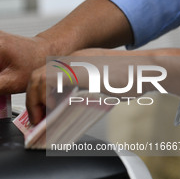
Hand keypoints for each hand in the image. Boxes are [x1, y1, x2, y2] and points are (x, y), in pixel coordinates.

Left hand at [26, 48, 156, 124]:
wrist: (147, 69)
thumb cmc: (129, 79)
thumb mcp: (99, 84)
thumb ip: (81, 92)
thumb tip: (65, 108)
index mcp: (75, 61)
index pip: (46, 75)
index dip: (38, 94)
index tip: (39, 111)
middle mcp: (71, 59)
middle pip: (37, 75)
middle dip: (32, 98)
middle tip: (35, 118)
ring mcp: (73, 63)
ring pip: (39, 78)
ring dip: (35, 100)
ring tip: (39, 119)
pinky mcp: (78, 70)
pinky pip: (50, 82)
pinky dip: (45, 98)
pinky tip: (49, 111)